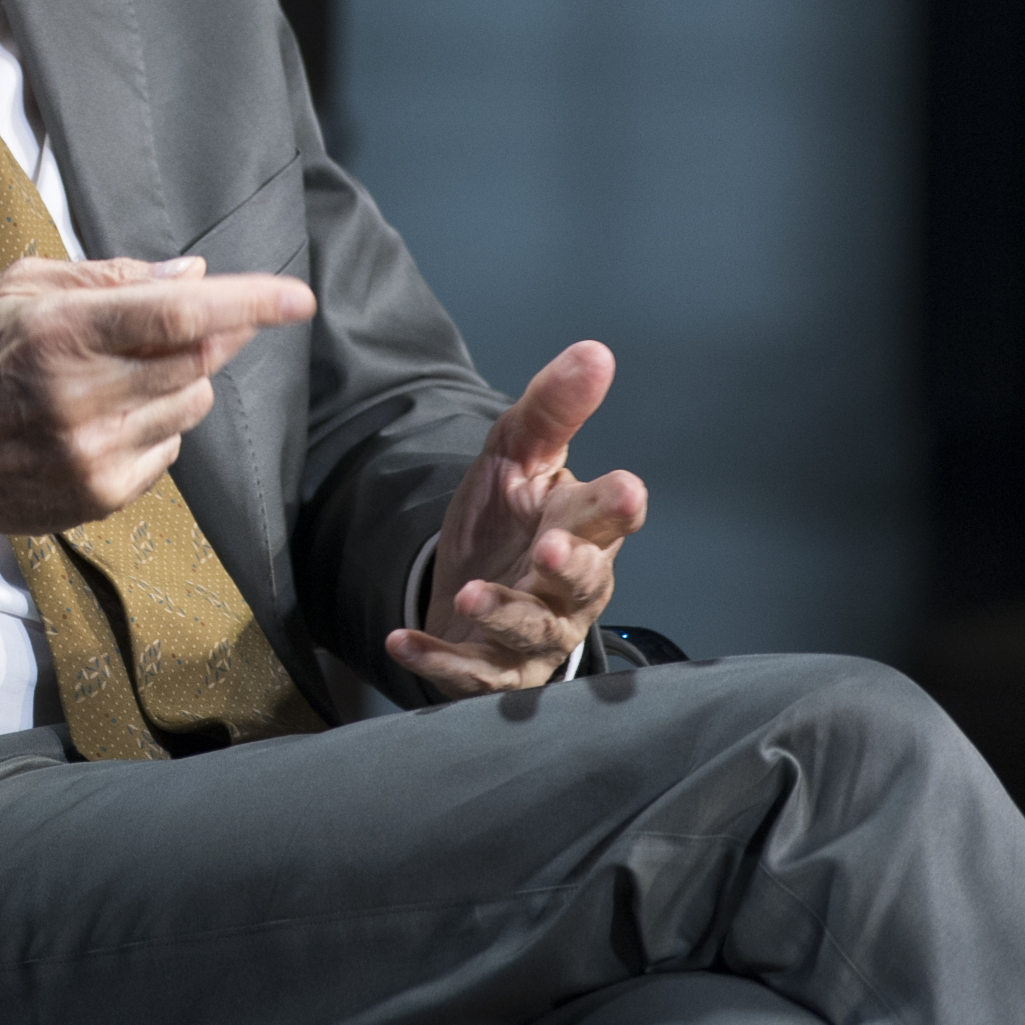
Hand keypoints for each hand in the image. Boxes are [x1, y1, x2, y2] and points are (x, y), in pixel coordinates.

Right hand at [0, 255, 316, 561]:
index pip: (178, 316)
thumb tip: (194, 276)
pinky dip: (157, 425)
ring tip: (121, 374)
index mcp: (59, 332)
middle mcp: (80, 396)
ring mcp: (92, 453)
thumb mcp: (20, 289)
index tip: (297, 299)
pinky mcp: (99, 494)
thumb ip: (111, 279)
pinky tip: (107, 415)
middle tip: (200, 320)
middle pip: (197, 361)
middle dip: (215, 335)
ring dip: (179, 380)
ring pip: (190, 406)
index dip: (247, 305)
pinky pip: (169, 451)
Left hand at [389, 341, 648, 697]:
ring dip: (502, 613)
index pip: (611, 515)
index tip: (623, 487)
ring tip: (468, 595)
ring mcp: (536, 633)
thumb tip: (595, 351)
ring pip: (532, 631)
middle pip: (584, 582)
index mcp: (583, 528)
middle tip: (550, 551)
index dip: (617, 506)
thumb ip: (553, 407)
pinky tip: (402, 642)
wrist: (467, 583)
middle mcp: (571, 588)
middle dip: (571, 568)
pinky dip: (439, 660)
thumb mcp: (518, 454)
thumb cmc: (509, 519)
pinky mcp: (495, 669)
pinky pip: (472, 673)